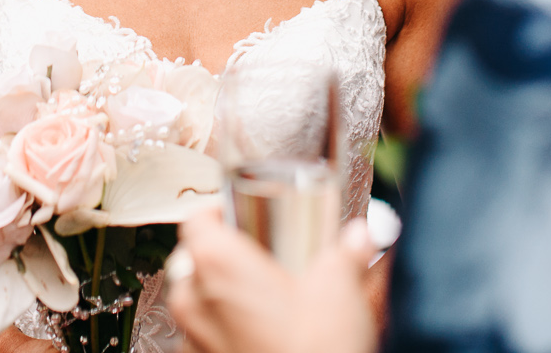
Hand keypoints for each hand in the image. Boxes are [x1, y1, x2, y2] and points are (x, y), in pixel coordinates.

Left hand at [163, 207, 378, 352]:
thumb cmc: (315, 347)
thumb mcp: (340, 287)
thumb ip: (348, 252)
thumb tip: (358, 237)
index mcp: (215, 263)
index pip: (195, 219)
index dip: (217, 212)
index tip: (241, 213)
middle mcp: (193, 300)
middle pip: (192, 260)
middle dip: (220, 255)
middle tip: (258, 256)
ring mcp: (193, 340)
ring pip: (195, 302)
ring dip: (220, 296)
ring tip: (261, 298)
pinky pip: (204, 339)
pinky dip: (223, 331)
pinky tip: (258, 334)